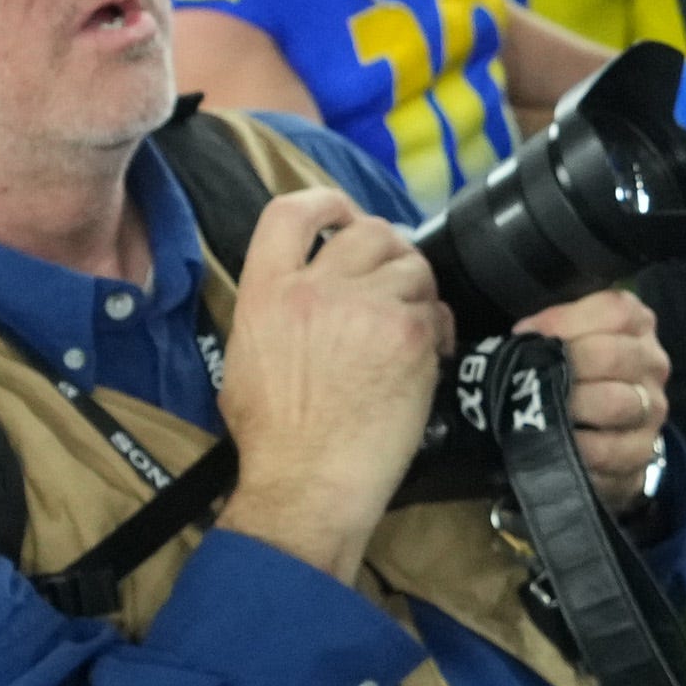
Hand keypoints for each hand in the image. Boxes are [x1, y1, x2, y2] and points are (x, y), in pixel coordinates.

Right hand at [214, 186, 451, 584]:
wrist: (307, 483)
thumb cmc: (273, 438)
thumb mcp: (246, 357)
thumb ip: (273, 309)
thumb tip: (301, 294)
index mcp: (266, 291)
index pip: (290, 212)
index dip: (326, 203)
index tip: (344, 215)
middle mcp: (316, 288)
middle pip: (369, 231)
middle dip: (389, 251)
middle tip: (393, 284)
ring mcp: (366, 307)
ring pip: (413, 265)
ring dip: (417, 290)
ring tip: (408, 327)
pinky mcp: (410, 334)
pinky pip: (438, 308)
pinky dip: (439, 327)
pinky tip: (429, 356)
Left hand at [516, 288, 671, 496]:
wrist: (594, 428)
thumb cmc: (574, 371)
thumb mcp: (564, 335)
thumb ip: (552, 326)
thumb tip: (528, 336)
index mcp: (637, 325)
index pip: (616, 312)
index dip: (566, 322)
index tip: (531, 334)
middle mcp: (652, 363)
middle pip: (613, 356)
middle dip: (565, 368)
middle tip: (535, 379)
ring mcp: (653, 408)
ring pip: (616, 403)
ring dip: (570, 408)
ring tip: (544, 411)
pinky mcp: (644, 450)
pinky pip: (609, 450)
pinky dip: (576, 448)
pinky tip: (556, 443)